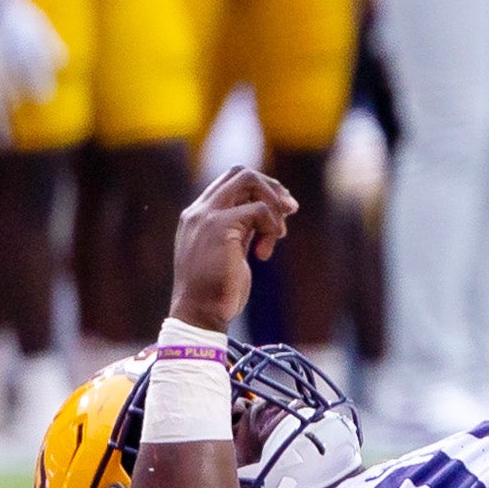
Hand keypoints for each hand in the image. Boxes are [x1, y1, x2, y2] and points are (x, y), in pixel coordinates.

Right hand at [168, 165, 295, 330]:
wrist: (199, 315)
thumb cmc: (217, 291)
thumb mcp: (229, 252)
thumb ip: (242, 229)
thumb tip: (270, 212)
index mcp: (198, 216)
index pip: (230, 182)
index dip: (261, 189)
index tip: (281, 209)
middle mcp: (199, 211)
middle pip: (240, 172)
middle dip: (271, 187)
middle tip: (290, 210)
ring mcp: (207, 216)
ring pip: (249, 180)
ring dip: (273, 204)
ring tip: (279, 234)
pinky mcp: (220, 226)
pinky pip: (259, 209)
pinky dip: (272, 227)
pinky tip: (264, 254)